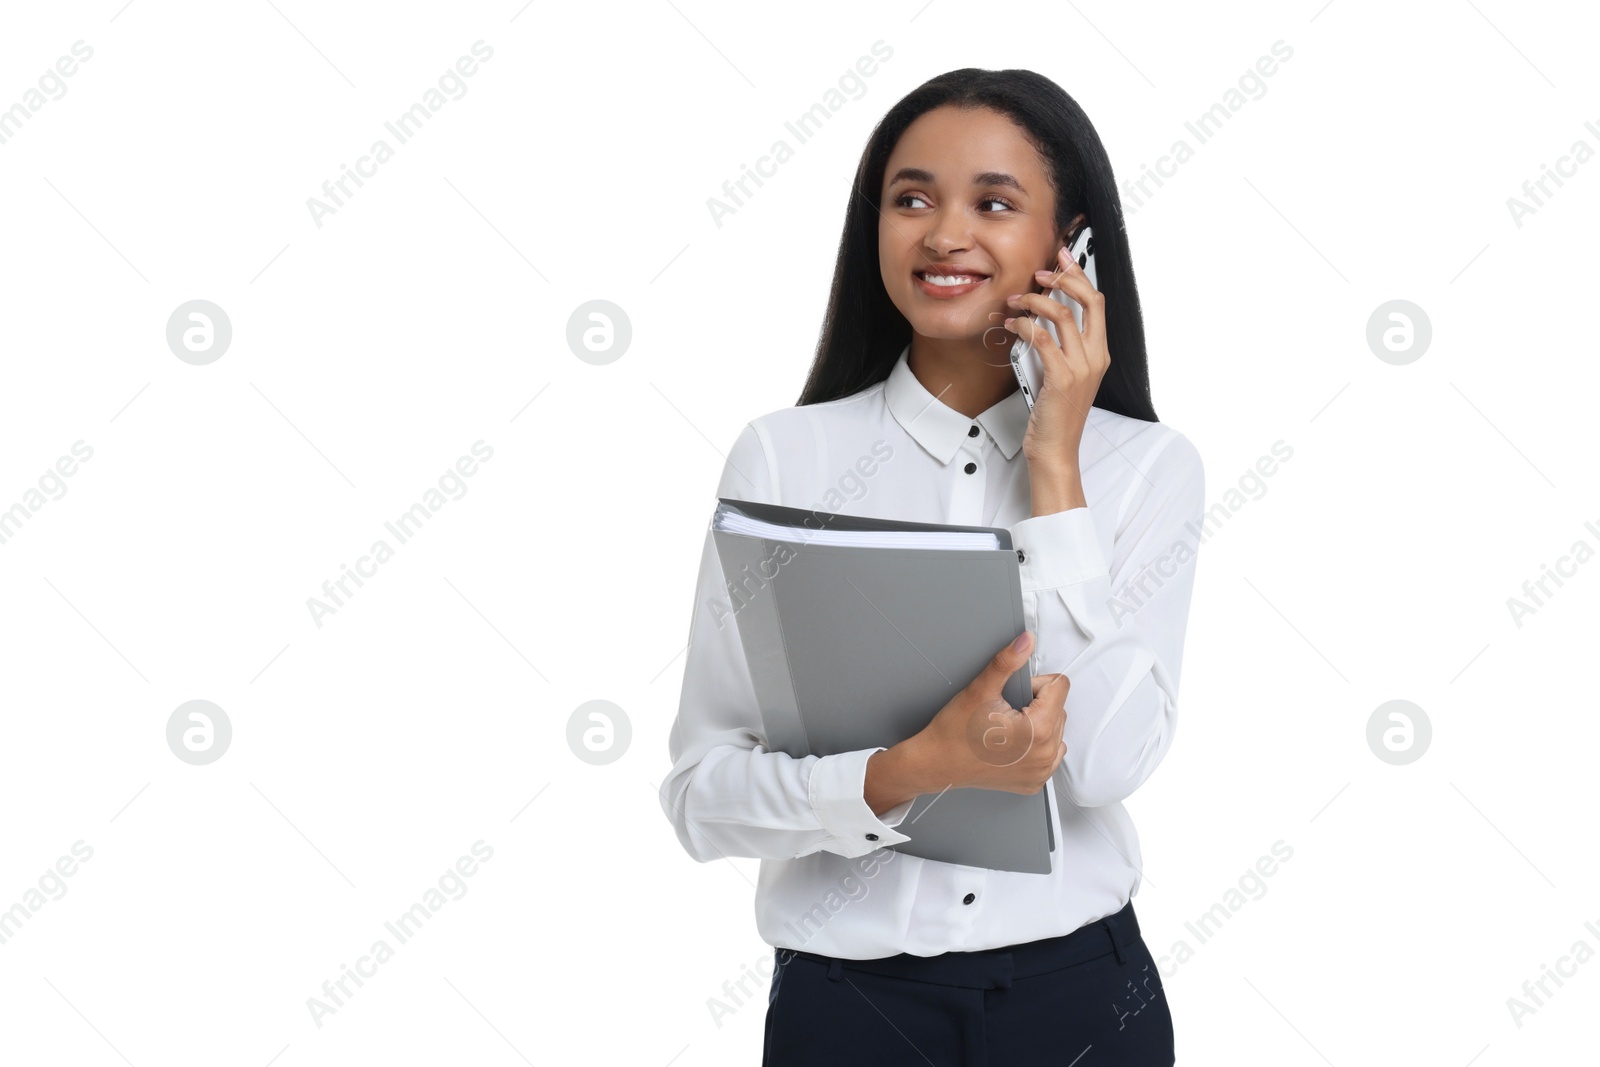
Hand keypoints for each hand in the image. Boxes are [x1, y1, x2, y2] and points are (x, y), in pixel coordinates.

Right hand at [906, 630, 1068, 795]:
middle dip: (1036, 704)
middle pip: (1059, 708)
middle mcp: (1045, 754)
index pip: (1059, 687)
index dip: (1033, 684)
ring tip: (1007, 729)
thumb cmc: (954, 733)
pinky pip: (1050, 754)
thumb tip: (1026, 642)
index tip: (1013, 695)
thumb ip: (1007, 662)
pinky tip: (1011, 745)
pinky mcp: (1034, 781)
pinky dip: (1035, 746)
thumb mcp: (980, 689)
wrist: (936, 763)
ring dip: (1038, 724)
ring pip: (1056, 730)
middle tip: (1004, 712)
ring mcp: (1041, 771)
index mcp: (1038, 730)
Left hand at [1004, 245, 1110, 474]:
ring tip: (1014, 301)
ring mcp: (1081, 367)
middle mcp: (1096, 357)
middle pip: (1089, 301)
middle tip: (1040, 273)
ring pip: (1062, 315)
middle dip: (1064, 278)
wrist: (1055, 449)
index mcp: (1099, 354)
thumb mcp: (1063, 375)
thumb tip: (1040, 318)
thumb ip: (1060, 348)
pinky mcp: (1061, 378)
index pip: (1097, 304)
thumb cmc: (1055, 415)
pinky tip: (1011, 326)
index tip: (1062, 258)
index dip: (1080, 276)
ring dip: (1034, 301)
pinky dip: (1023, 326)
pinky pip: (1042, 339)